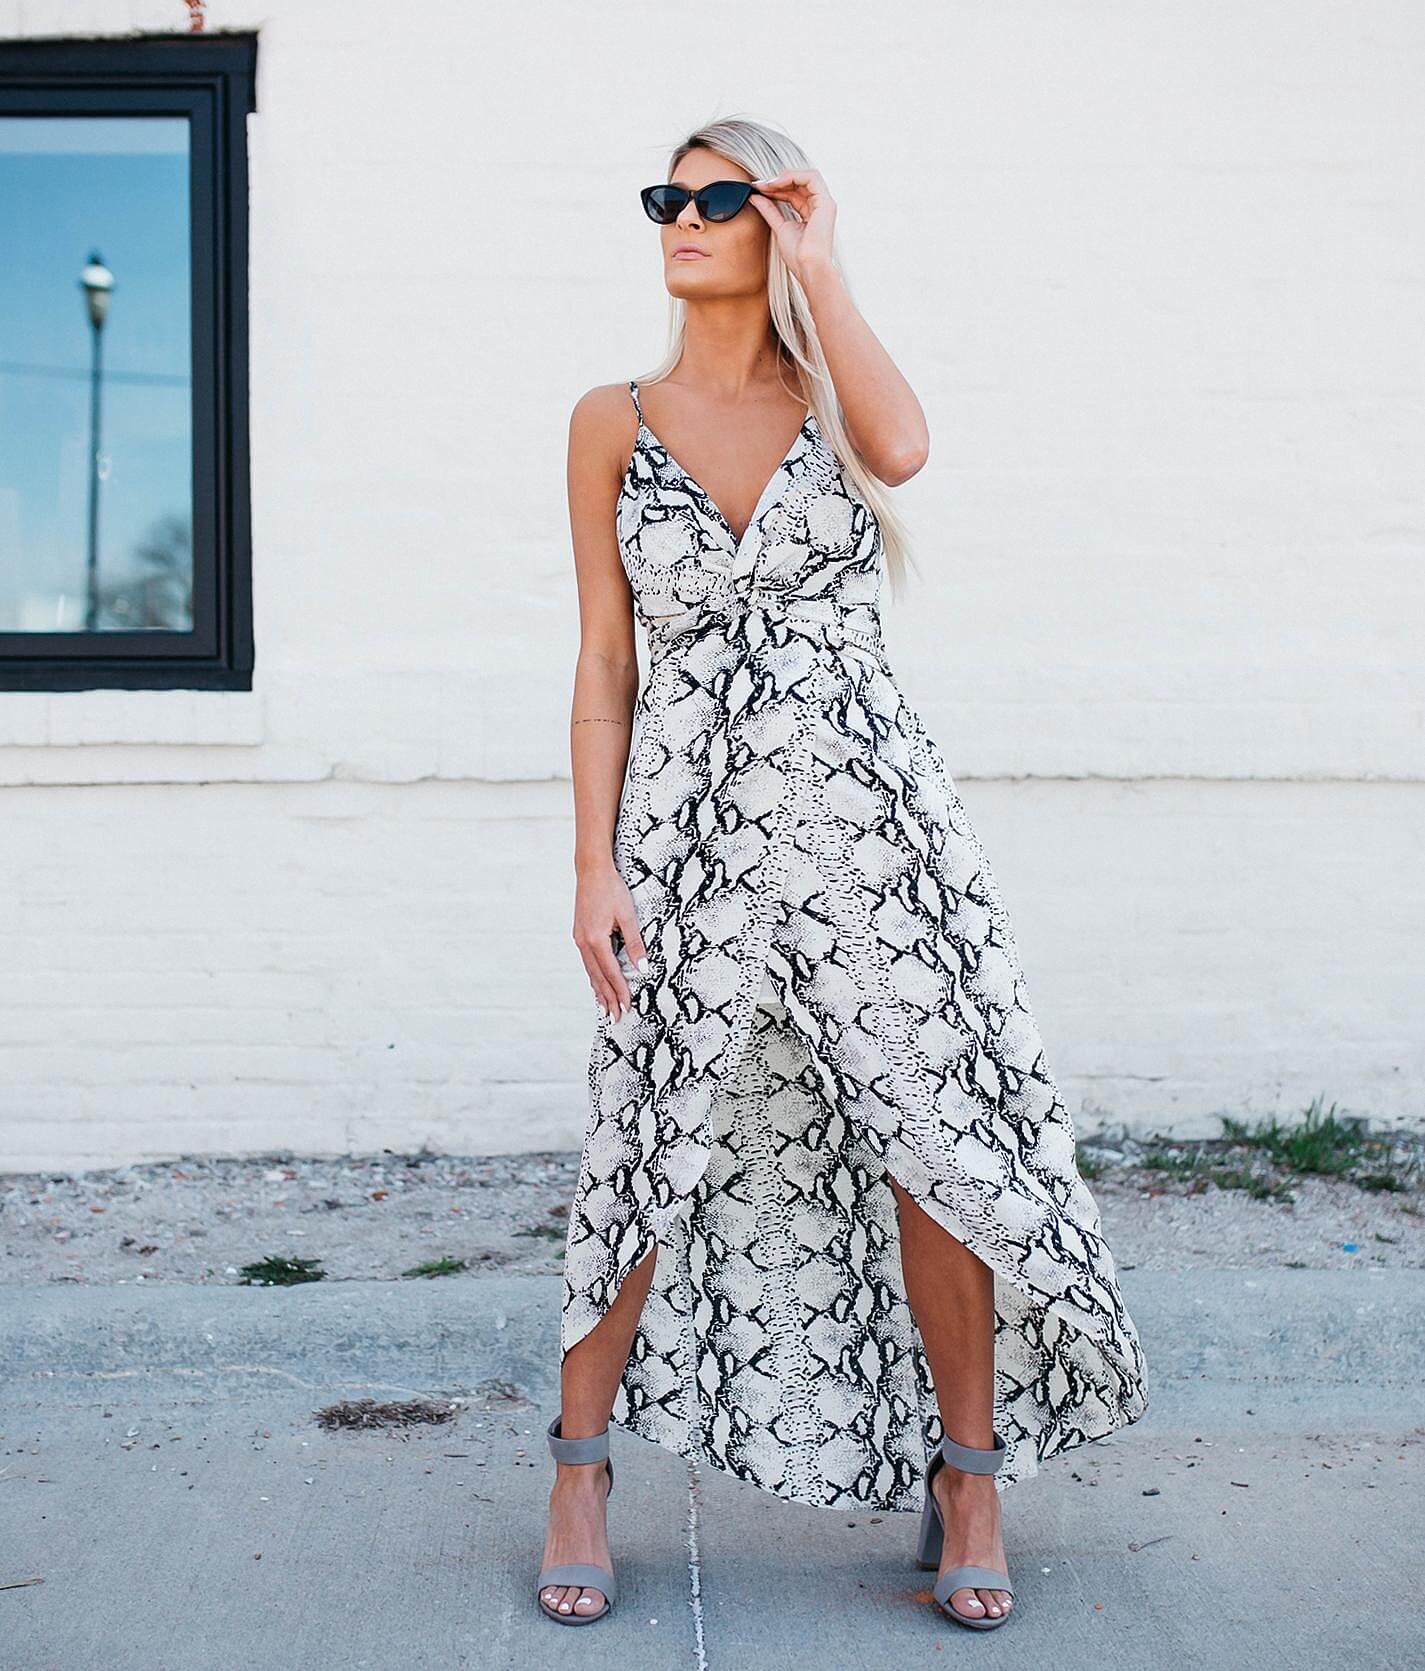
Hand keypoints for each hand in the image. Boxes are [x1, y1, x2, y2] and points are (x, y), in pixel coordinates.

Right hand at [573, 862, 647, 1021]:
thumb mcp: (628, 915)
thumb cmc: (611, 889)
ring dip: (598, 991)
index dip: (620, 992)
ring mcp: (579, 939)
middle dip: (608, 999)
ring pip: (590, 972)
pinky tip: (596, 984)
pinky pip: (587, 962)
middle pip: (597, 977)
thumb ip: (635, 943)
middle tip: (615, 1018)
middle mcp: (584, 942)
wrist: (591, 871)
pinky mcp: (579, 934)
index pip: (611, 973)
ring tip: (605, 1009)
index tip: (627, 1007)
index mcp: (596, 939)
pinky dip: (593, 976)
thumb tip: (643, 968)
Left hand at [748, 167, 836, 283]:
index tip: (758, 189)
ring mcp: (824, 203)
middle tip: (759, 185)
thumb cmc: (797, 256)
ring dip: (785, 177)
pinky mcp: (826, 202)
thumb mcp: (779, 227)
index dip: (776, 188)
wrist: (808, 267)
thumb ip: (769, 210)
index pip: (794, 192)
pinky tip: (777, 184)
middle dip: (778, 181)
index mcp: (811, 213)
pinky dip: (793, 177)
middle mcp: (820, 206)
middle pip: (799, 182)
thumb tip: (756, 196)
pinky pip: (811, 178)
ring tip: (768, 184)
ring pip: (806, 176)